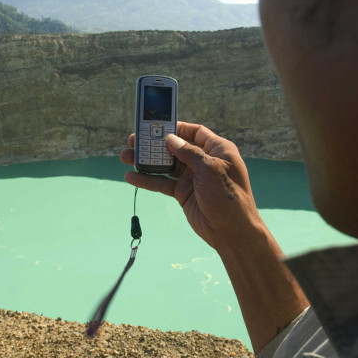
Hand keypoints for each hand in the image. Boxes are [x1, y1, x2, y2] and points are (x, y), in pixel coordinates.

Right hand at [120, 121, 265, 251]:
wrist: (232, 232)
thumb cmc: (228, 197)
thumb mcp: (211, 170)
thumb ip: (189, 153)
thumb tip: (170, 139)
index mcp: (218, 150)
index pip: (196, 132)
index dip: (177, 128)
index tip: (157, 125)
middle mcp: (204, 161)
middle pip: (176, 147)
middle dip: (155, 144)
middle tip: (133, 140)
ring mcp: (193, 178)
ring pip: (166, 165)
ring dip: (147, 161)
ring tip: (125, 156)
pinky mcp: (183, 193)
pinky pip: (163, 183)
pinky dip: (147, 180)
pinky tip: (131, 177)